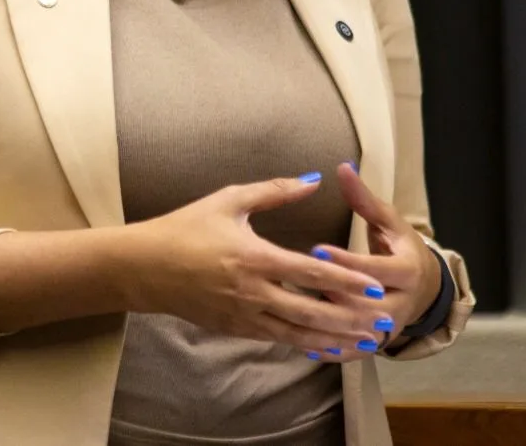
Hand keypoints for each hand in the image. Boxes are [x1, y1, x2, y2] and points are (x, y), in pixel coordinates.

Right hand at [123, 174, 391, 357]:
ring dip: (333, 339)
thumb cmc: (185, 227)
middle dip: (350, 319)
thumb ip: (275, 191)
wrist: (143, 267)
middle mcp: (252, 291)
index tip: (373, 286)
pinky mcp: (234, 328)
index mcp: (254, 257)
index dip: (345, 281)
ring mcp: (242, 315)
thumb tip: (313, 180)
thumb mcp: (229, 200)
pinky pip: (276, 339)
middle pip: (312, 311)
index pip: (311, 273)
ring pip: (297, 333)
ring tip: (363, 343)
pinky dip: (304, 344)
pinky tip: (324, 346)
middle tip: (382, 323)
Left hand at [311, 162, 442, 351]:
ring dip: (331, 327)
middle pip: (369, 305)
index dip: (347, 261)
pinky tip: (306, 345)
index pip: (375, 268)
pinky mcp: (379, 342)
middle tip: (300, 286)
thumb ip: (364, 198)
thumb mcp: (388, 221)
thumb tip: (342, 167)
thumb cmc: (399, 246)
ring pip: (360, 332)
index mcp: (407, 270)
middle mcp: (402, 302)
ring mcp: (391, 327)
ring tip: (296, 315)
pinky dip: (334, 351)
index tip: (316, 249)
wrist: (427, 286)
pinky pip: (356, 352)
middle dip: (336, 297)